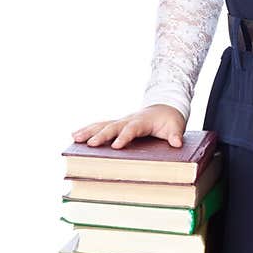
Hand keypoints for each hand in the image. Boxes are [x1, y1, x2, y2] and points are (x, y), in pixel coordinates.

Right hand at [71, 104, 187, 149]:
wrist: (165, 106)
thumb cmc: (169, 119)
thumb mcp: (176, 126)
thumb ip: (175, 135)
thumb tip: (177, 143)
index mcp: (142, 121)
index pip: (131, 129)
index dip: (124, 137)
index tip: (115, 146)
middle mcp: (129, 119)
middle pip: (112, 126)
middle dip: (100, 135)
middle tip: (89, 144)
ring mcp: (121, 121)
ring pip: (103, 124)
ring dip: (88, 131)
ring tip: (75, 137)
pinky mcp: (117, 124)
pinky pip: (101, 126)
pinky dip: (89, 130)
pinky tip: (76, 135)